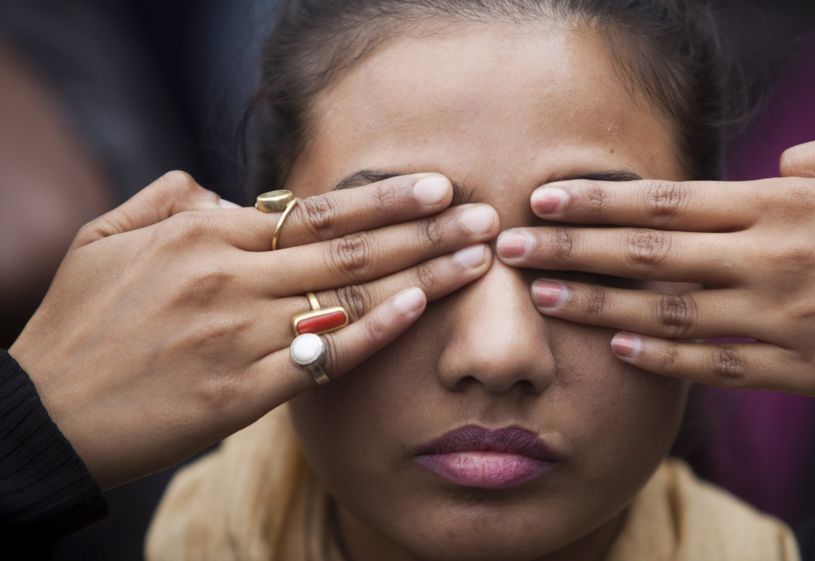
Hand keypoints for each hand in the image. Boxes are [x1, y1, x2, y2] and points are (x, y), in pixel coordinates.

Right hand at [9, 170, 497, 488]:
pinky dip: (376, 330)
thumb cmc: (79, 325)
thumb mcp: (106, 239)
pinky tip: (421, 309)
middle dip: (425, 227)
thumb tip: (223, 192)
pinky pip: (325, 355)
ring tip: (478, 258)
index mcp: (201, 233)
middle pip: (348, 245)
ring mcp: (238, 333)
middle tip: (485, 215)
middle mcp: (229, 275)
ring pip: (348, 295)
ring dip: (422, 273)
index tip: (436, 187)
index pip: (314, 210)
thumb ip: (168, 199)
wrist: (47, 415)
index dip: (382, 198)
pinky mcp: (243, 391)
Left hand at [496, 129, 814, 399]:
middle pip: (648, 253)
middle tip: (512, 244)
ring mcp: (781, 319)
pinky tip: (617, 346)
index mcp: (783, 205)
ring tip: (541, 295)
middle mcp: (770, 260)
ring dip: (597, 302)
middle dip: (572, 247)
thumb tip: (764, 173)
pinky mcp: (799, 369)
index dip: (598, 199)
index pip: (667, 199)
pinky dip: (660, 357)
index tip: (544, 196)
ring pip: (667, 312)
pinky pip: (713, 365)